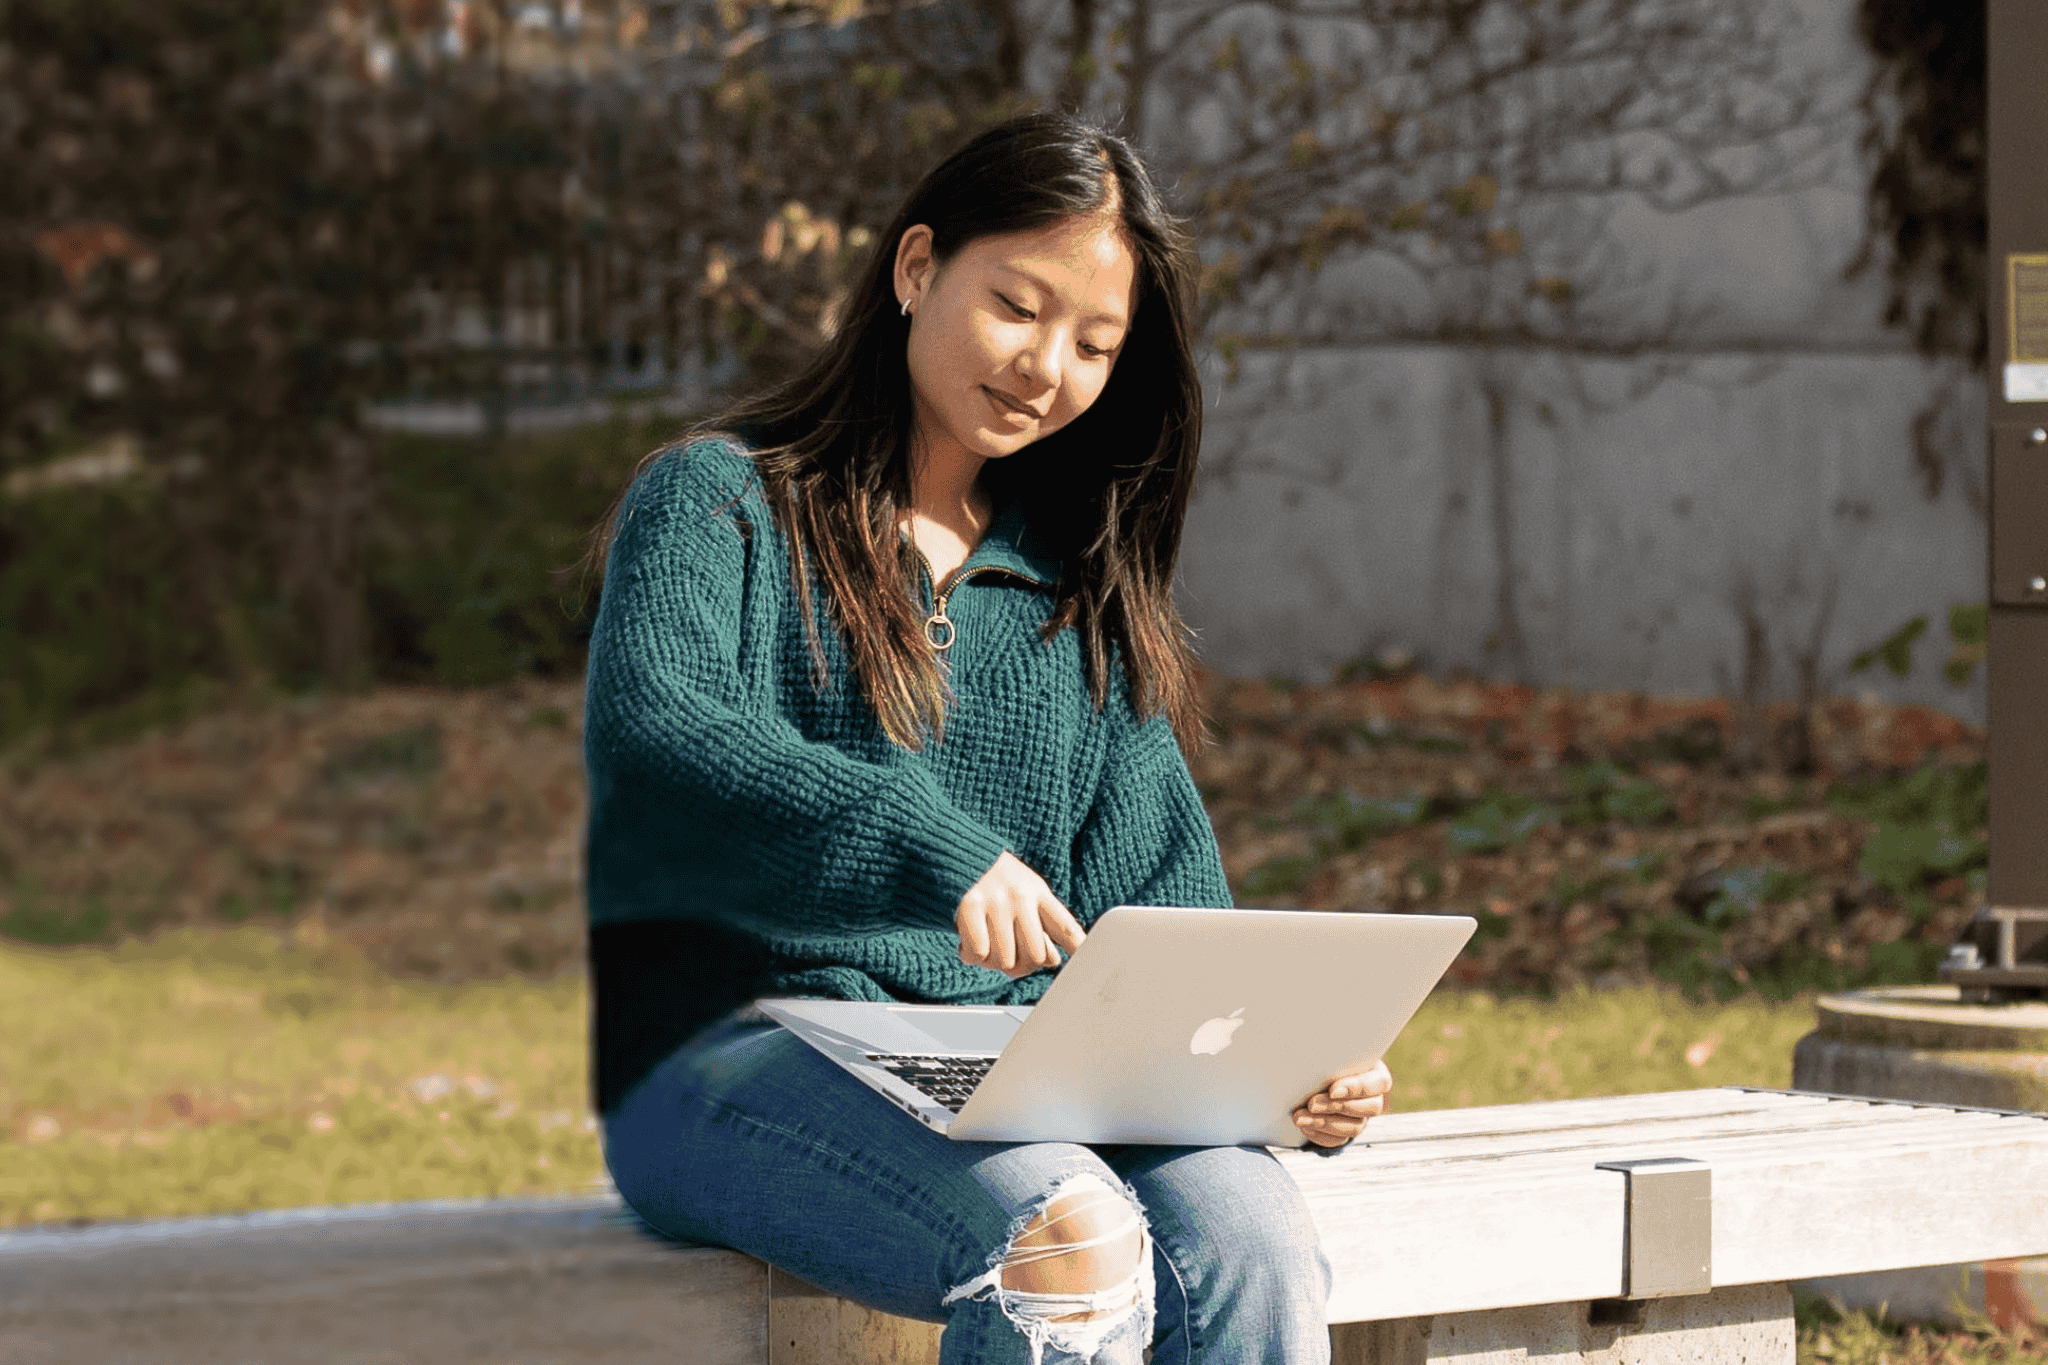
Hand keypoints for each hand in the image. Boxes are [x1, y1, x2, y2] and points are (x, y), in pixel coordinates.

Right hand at [956, 851, 1085, 979]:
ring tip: (987, 948)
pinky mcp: (969, 906)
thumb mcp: (1027, 893)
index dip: (1079, 949)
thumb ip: (1042, 926)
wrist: (960, 851)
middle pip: (1034, 956)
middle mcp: (1021, 896)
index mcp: (1039, 893)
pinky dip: (971, 956)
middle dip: (1022, 966)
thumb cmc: (998, 881)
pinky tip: (969, 945)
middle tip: (1010, 958)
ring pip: (1004, 960)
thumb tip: (1052, 960)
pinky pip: (977, 952)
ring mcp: (996, 901)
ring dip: (993, 963)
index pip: (1065, 926)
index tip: (1086, 963)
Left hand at [1292, 1060, 1391, 1146]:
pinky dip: (1320, 1135)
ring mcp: (1362, 1117)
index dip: (1357, 1088)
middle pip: (1370, 1108)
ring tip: (1300, 1118)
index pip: (1380, 1082)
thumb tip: (1318, 1056)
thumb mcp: (1331, 1055)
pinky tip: (1304, 1126)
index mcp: (1375, 1074)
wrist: (1312, 1077)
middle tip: (1311, 1104)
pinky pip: (1339, 1140)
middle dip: (1337, 1107)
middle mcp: (1374, 1098)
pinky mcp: (1347, 1132)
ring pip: (1355, 1127)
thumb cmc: (1325, 1060)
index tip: (1332, 1091)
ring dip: (1324, 1123)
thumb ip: (1332, 1057)